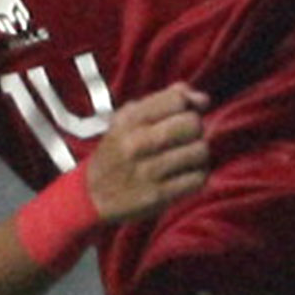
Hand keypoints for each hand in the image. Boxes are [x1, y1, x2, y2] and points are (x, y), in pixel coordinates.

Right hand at [81, 84, 212, 222]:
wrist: (92, 195)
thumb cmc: (118, 151)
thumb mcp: (128, 119)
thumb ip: (165, 101)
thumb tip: (203, 99)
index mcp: (129, 120)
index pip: (178, 99)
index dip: (189, 106)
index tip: (183, 115)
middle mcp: (137, 143)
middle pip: (193, 123)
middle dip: (196, 130)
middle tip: (185, 139)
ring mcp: (148, 170)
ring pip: (200, 150)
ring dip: (198, 154)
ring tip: (185, 158)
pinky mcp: (158, 195)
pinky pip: (198, 178)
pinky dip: (196, 176)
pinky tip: (183, 176)